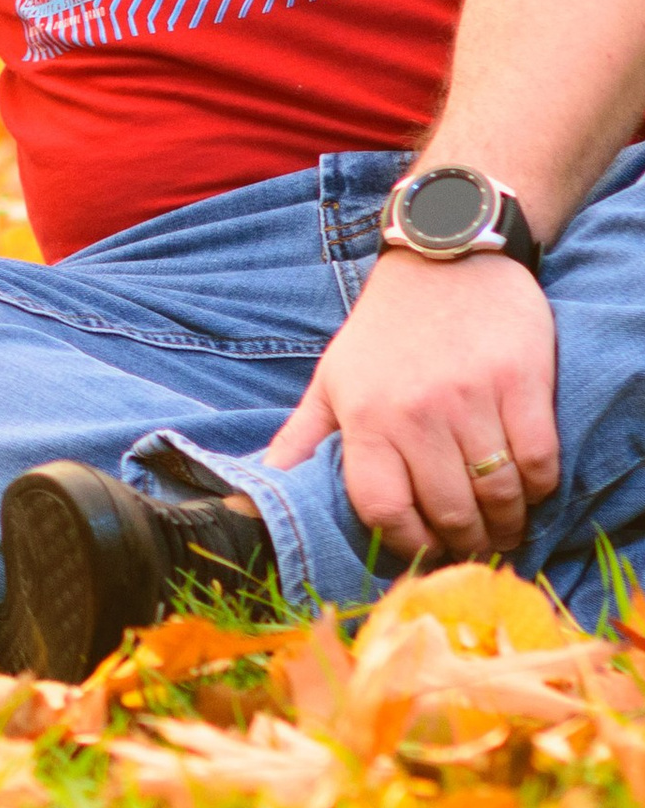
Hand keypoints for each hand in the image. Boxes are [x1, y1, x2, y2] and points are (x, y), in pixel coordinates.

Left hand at [264, 249, 557, 560]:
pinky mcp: (521, 384)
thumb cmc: (384, 331)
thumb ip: (303, 437)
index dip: (406, 542)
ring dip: (506, 524)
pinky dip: (538, 489)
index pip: (383, 509)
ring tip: (502, 524)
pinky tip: (526, 486)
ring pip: (499, 498)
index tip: (422, 547)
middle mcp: (415, 410)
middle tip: (472, 543)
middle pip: (449, 513)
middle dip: (463, 542)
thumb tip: (266, 484)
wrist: (444, 260)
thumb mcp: (332, 378)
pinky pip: (540, 465)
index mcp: (363, 414)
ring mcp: (471, 398)